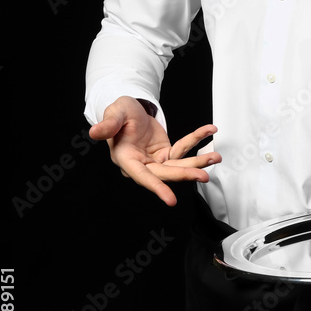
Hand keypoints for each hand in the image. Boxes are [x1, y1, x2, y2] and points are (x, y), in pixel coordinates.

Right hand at [89, 96, 220, 205]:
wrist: (130, 110)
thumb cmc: (120, 113)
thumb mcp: (115, 113)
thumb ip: (109, 124)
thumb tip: (94, 132)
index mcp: (126, 158)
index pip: (142, 176)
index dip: (156, 187)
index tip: (170, 200)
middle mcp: (142, 164)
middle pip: (166, 173)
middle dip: (185, 174)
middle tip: (203, 175)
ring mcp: (155, 160)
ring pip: (178, 165)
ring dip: (197, 162)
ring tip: (215, 157)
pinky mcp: (166, 153)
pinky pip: (183, 148)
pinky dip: (197, 140)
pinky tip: (209, 131)